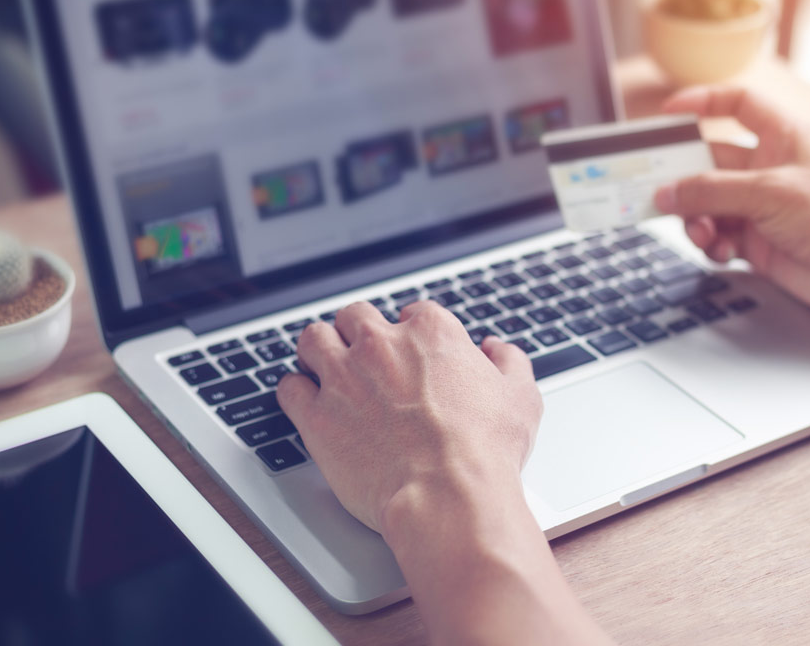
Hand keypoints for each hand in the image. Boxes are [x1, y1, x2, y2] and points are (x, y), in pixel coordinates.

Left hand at [276, 301, 542, 536]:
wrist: (448, 495)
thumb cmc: (485, 450)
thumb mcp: (520, 397)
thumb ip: (509, 362)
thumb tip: (497, 350)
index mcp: (431, 332)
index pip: (412, 314)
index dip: (411, 333)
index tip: (412, 352)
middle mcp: (381, 344)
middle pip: (355, 316)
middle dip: (358, 332)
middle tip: (363, 354)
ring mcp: (344, 377)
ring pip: (313, 340)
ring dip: (318, 350)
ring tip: (323, 364)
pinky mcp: (316, 415)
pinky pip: (288, 388)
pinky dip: (295, 391)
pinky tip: (305, 400)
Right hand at [654, 86, 809, 317]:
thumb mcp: (769, 193)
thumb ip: (712, 191)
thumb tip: (667, 192)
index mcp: (782, 136)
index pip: (738, 104)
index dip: (704, 101)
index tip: (670, 112)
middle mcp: (769, 168)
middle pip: (710, 161)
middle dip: (686, 178)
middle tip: (658, 189)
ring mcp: (761, 206)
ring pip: (708, 204)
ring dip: (696, 218)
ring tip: (700, 232)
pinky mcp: (758, 241)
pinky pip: (718, 236)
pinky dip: (712, 244)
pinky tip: (721, 251)